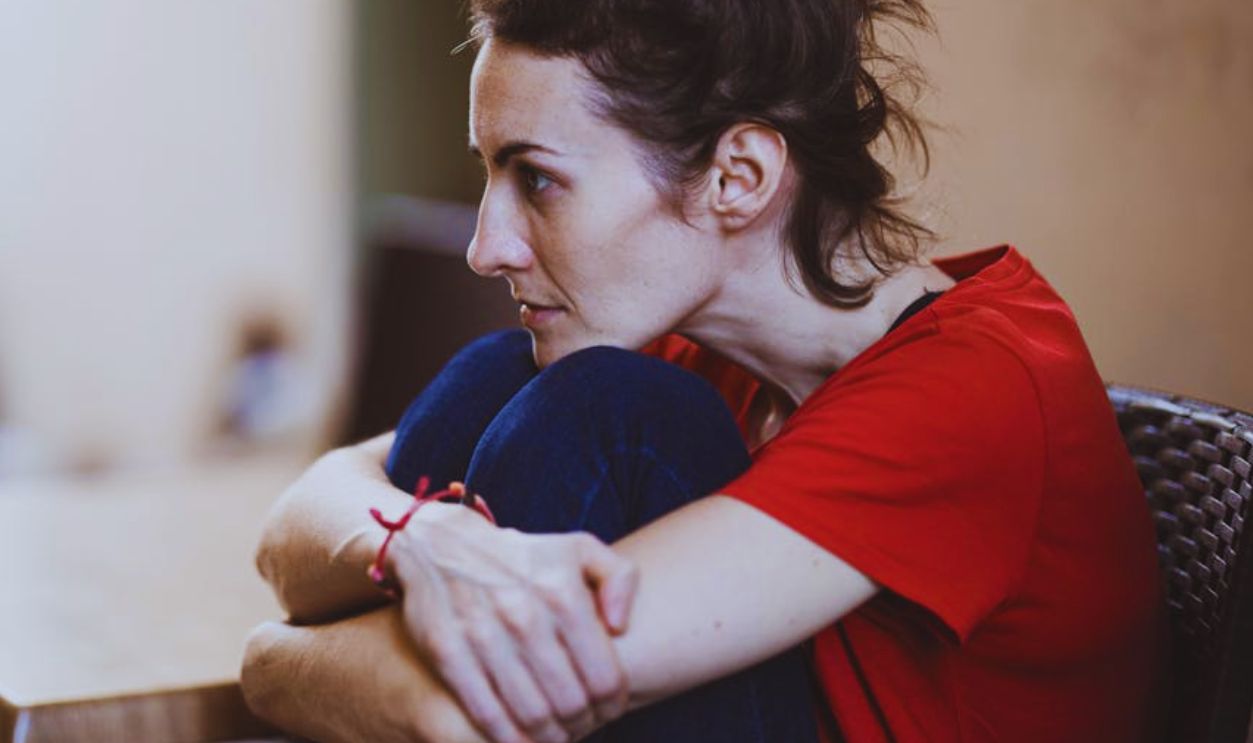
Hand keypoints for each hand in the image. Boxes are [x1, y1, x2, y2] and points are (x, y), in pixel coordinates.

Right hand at [388, 504, 639, 742]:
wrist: (442, 544)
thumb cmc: (522, 557)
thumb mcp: (580, 549)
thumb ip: (620, 578)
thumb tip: (620, 626)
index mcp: (562, 593)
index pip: (604, 677)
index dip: (613, 704)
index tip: (610, 709)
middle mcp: (523, 615)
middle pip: (570, 702)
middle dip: (584, 723)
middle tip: (583, 725)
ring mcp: (482, 635)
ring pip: (531, 715)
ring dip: (550, 737)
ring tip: (556, 735)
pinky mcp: (448, 652)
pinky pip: (486, 713)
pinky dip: (509, 738)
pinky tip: (521, 739)